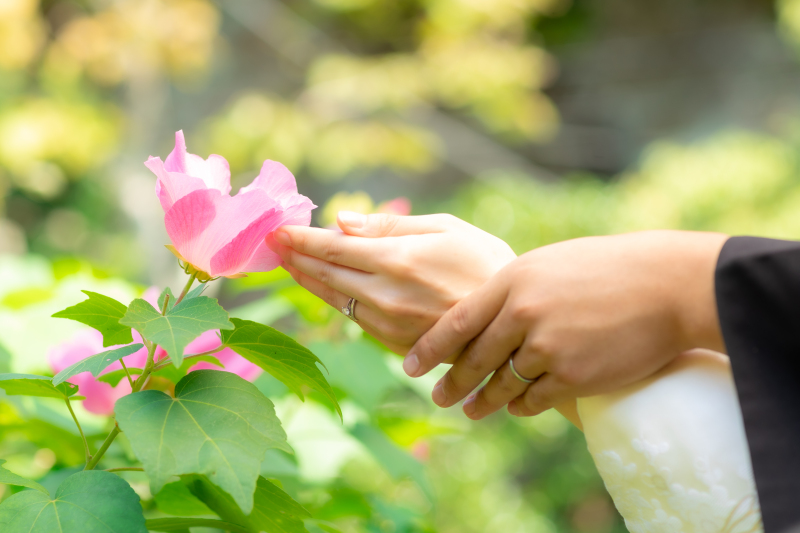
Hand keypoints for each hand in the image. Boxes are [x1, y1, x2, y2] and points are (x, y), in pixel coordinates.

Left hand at [267, 212, 516, 355]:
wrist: (512, 323)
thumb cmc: (484, 263)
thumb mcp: (446, 229)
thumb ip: (390, 225)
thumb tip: (342, 221)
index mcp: (397, 258)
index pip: (332, 246)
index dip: (300, 238)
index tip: (278, 228)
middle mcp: (385, 294)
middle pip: (325, 272)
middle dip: (295, 256)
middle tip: (273, 242)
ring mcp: (387, 323)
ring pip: (333, 297)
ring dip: (307, 278)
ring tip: (288, 262)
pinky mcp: (393, 343)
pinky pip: (353, 316)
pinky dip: (333, 298)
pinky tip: (324, 285)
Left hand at [406, 230, 727, 419]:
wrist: (665, 285)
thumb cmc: (608, 268)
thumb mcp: (548, 263)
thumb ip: (512, 288)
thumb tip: (483, 313)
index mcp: (511, 281)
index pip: (455, 322)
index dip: (429, 349)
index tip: (410, 367)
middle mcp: (521, 315)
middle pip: (473, 359)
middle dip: (452, 383)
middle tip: (438, 397)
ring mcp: (545, 347)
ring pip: (501, 384)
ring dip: (483, 401)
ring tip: (471, 410)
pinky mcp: (571, 376)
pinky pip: (533, 400)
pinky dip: (521, 407)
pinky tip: (515, 408)